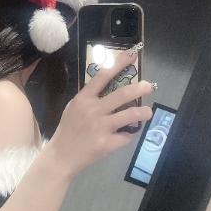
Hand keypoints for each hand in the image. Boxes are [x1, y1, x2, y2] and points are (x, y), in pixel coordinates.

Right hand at [47, 50, 154, 180]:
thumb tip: (110, 86)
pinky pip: (126, 136)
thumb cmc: (68, 130)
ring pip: (130, 115)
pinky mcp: (107, 144)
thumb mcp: (74, 108)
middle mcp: (93, 110)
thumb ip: (90, 97)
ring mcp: (101, 127)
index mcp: (83, 99)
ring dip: (143, 112)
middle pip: (122, 94)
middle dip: (140, 88)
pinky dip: (128, 135)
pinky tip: (125, 135)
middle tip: (149, 86)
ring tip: (148, 111)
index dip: (119, 64)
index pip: (103, 76)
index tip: (132, 55)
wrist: (61, 156)